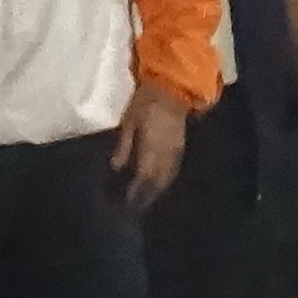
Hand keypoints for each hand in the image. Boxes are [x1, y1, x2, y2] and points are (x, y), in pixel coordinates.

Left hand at [111, 84, 188, 211]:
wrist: (172, 88)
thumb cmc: (145, 103)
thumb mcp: (129, 122)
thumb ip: (124, 146)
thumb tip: (116, 168)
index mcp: (151, 149)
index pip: (143, 179)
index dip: (135, 193)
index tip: (126, 205)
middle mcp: (166, 155)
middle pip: (157, 183)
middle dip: (147, 197)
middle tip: (136, 209)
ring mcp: (176, 152)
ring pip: (167, 178)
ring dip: (157, 191)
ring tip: (146, 200)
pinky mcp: (181, 148)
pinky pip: (173, 170)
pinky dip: (165, 180)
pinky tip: (159, 183)